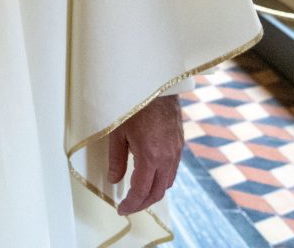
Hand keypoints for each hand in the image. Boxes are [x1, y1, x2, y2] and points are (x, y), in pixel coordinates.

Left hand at [108, 94, 183, 215]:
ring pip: (168, 183)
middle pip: (157, 192)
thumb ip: (116, 159)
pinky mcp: (180, 145)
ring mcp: (176, 152)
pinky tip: (151, 176)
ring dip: (153, 193)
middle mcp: (167, 158)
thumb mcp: (117, 131)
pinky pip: (173, 170)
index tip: (121, 208)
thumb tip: (114, 180)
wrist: (156, 85)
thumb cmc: (133, 104)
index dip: (131, 203)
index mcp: (150, 156)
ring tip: (138, 195)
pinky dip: (162, 180)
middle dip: (142, 203)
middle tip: (129, 206)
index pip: (141, 190)